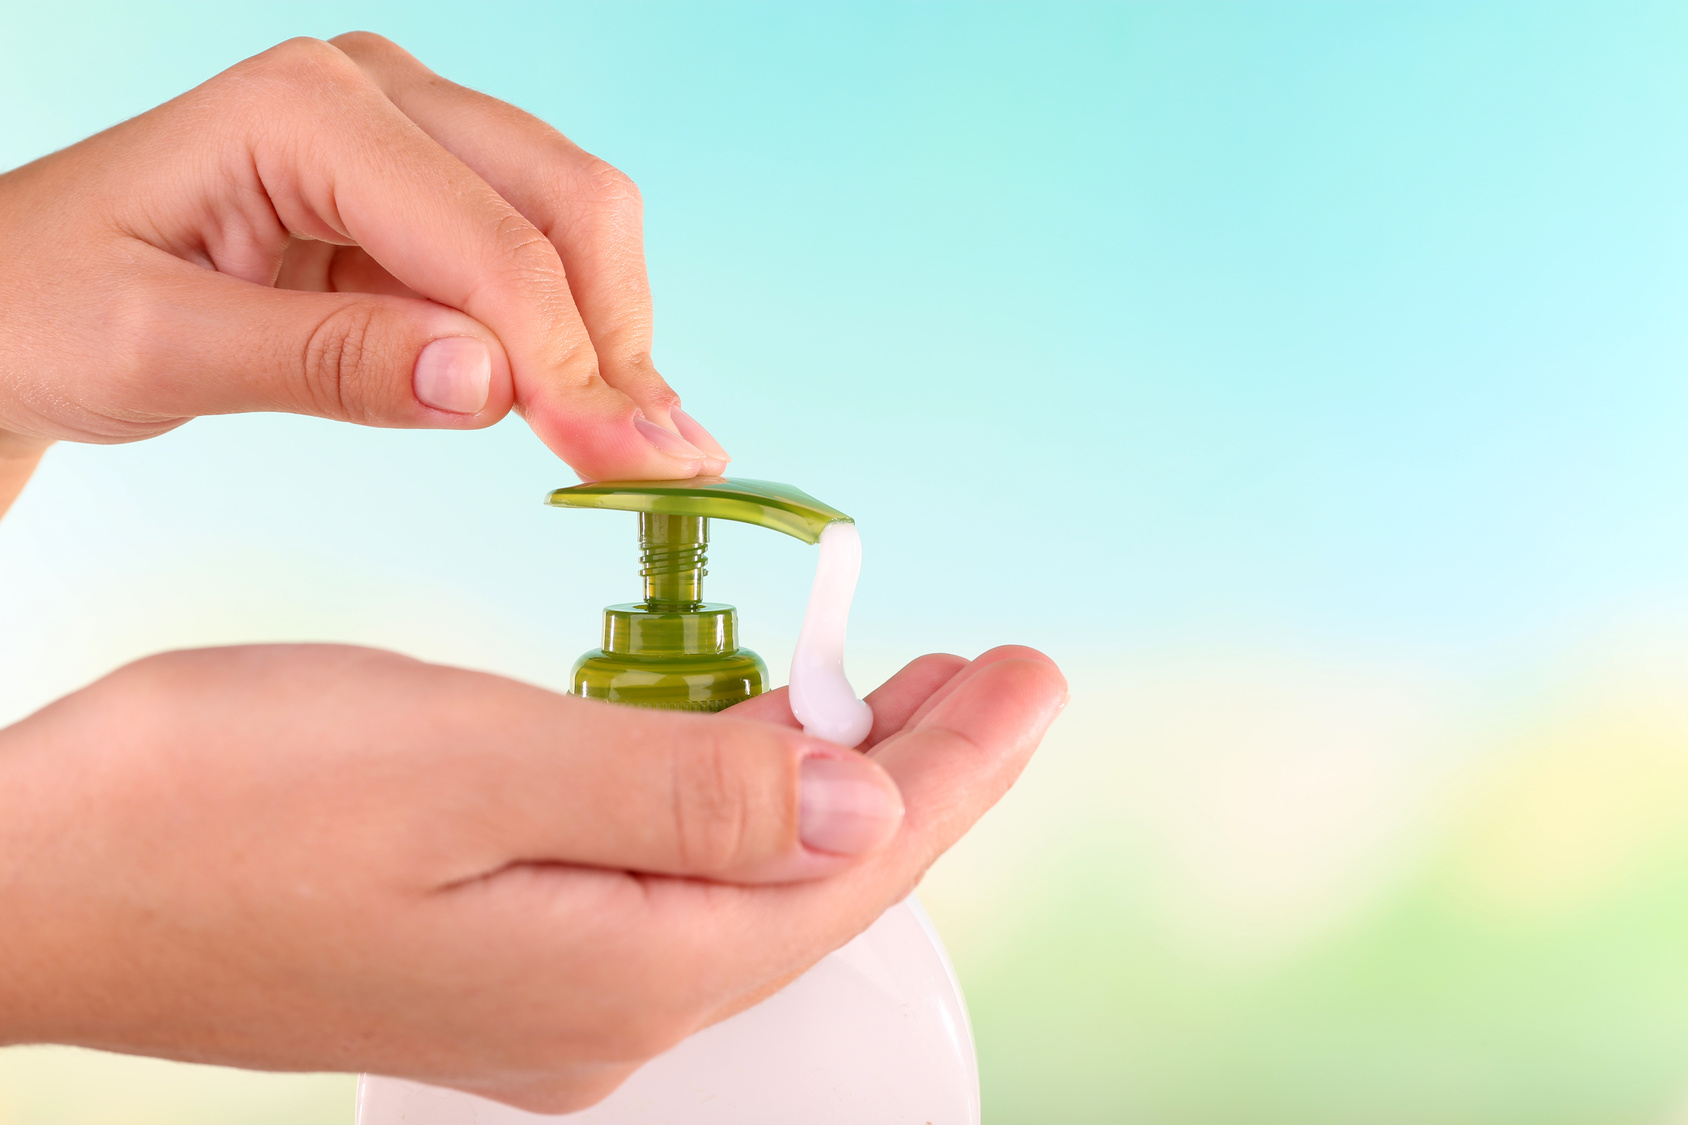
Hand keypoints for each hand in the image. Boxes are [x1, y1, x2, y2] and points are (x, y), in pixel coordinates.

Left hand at [0, 33, 728, 487]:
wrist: (10, 302)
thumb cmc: (47, 311)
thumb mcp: (159, 351)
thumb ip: (325, 361)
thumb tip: (489, 385)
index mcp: (301, 108)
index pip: (488, 240)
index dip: (570, 361)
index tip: (624, 466)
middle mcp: (373, 96)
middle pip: (566, 201)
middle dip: (620, 341)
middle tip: (662, 465)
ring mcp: (405, 139)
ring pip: (571, 224)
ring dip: (616, 340)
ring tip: (652, 451)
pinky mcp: (421, 198)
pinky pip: (532, 259)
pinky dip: (577, 340)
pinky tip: (603, 413)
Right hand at [0, 643, 1065, 1111]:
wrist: (42, 880)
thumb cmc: (225, 805)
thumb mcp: (471, 765)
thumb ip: (683, 790)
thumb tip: (860, 805)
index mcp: (626, 964)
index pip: (854, 862)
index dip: (962, 768)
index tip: (1038, 679)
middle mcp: (609, 1007)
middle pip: (815, 876)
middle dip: (917, 767)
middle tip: (993, 670)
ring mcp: (556, 993)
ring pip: (747, 873)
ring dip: (825, 774)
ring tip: (898, 687)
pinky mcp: (504, 957)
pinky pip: (671, 876)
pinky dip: (732, 797)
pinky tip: (744, 741)